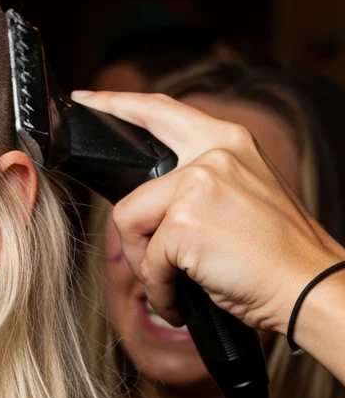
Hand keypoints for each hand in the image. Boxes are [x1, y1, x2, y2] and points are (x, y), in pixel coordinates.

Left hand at [71, 90, 344, 335]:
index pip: (161, 110)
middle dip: (129, 236)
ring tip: (178, 286)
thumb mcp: (242, 197)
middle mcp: (213, 155)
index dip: (118, 104)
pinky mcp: (184, 224)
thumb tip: (151, 203)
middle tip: (139, 260)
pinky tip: (182, 299)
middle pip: (133, 192)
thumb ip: (199, 185)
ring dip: (149, 268)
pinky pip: (147, 263)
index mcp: (228, 140)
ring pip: (132, 227)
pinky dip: (160, 290)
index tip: (88, 98)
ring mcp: (197, 186)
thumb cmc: (275, 255)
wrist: (308, 284)